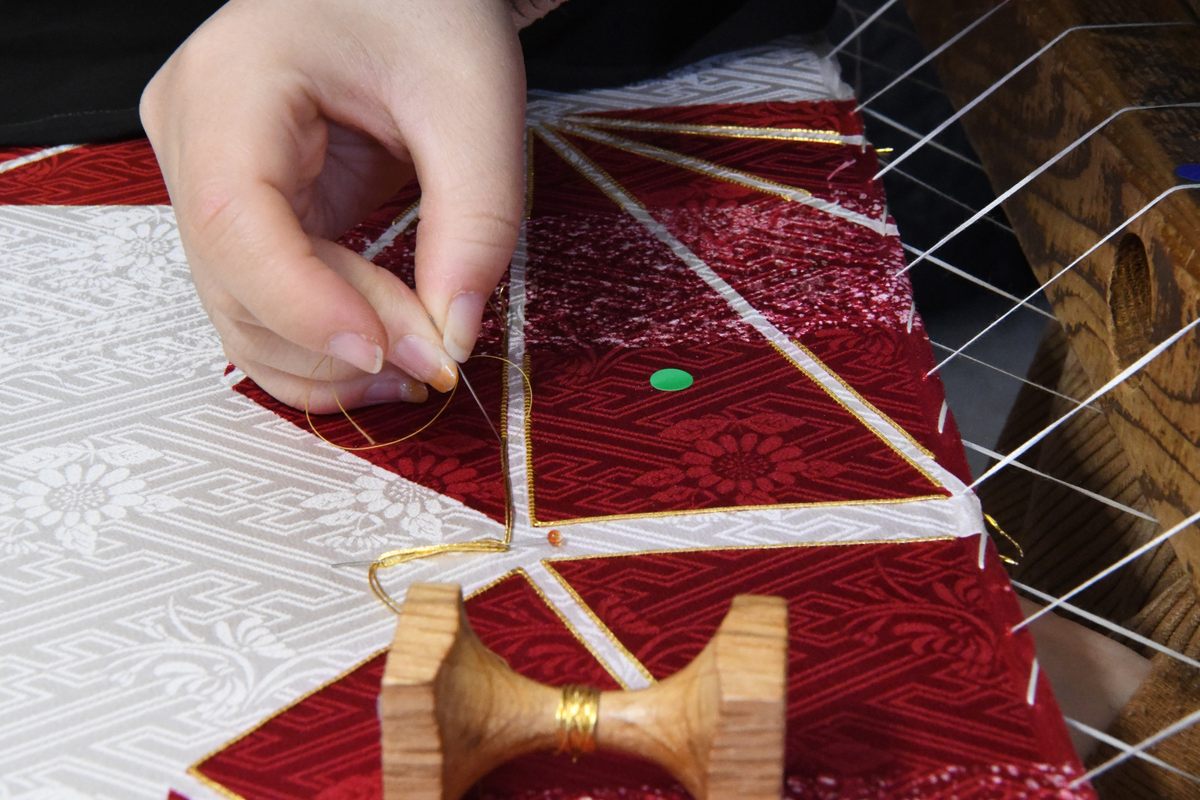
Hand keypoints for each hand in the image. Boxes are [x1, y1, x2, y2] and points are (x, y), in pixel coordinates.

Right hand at [141, 0, 524, 410]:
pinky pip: (267, 303)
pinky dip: (324, 345)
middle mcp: (194, 137)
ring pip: (244, 312)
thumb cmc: (426, 6)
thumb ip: (474, 221)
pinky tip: (390, 357)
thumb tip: (453, 337)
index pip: (232, 221)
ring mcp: (211, 181)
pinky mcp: (247, 215)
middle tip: (439, 361)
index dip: (304, 306)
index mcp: (227, 82)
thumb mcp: (473, 102)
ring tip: (422, 365)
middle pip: (237, 282)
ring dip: (329, 361)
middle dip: (339, 341)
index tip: (393, 353)